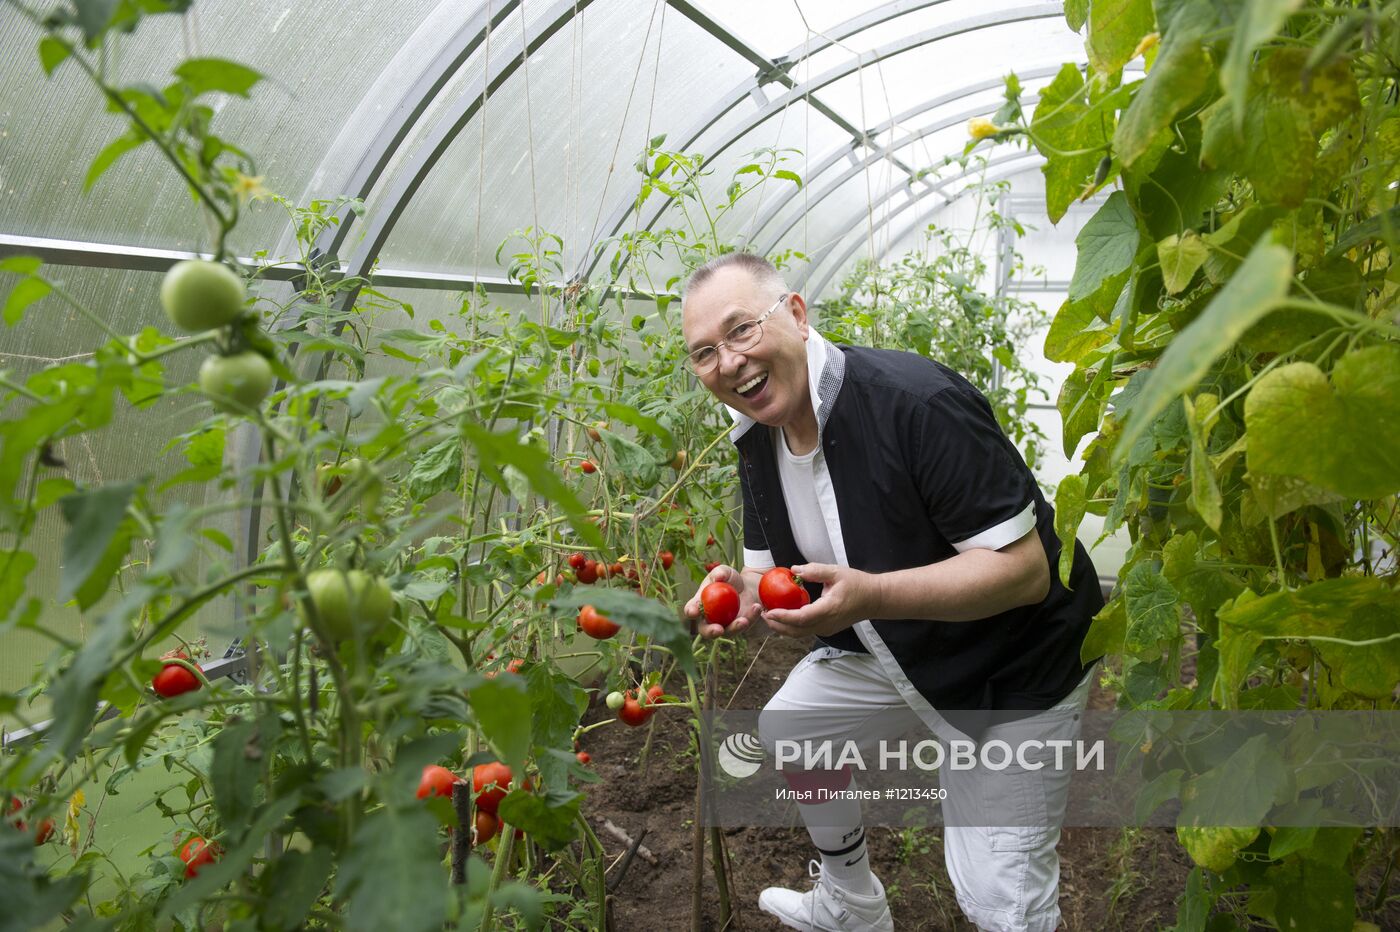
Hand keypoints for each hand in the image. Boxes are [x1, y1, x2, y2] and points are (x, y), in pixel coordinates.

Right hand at [683, 564, 762, 638]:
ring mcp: (725, 626)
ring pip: (728, 632)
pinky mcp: (740, 628)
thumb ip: (720, 572)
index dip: (691, 611)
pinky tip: (756, 607)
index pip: (691, 610)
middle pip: (705, 631)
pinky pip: (745, 626)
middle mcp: (710, 619)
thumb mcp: (726, 572)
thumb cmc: (730, 579)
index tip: (694, 612)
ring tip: (744, 620)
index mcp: (700, 605)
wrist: (748, 587)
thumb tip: (719, 577)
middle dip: (710, 632)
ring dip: (735, 627)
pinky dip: (751, 618)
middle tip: (718, 629)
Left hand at [762, 563, 880, 638]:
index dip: (783, 617)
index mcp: (829, 609)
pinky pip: (806, 631)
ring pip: (800, 633)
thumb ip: (815, 570)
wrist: (875, 599)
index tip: (769, 611)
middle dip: (777, 625)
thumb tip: (794, 570)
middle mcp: (827, 623)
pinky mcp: (827, 629)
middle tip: (762, 614)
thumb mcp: (836, 572)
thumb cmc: (857, 583)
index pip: (801, 618)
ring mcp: (827, 629)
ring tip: (770, 617)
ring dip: (783, 628)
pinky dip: (792, 627)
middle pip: (797, 631)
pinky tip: (784, 617)